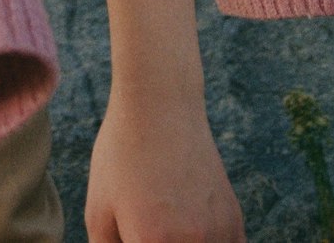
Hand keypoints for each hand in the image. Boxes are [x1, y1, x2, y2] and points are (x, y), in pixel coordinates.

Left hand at [84, 94, 245, 242]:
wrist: (161, 105)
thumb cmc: (122, 155)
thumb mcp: (99, 209)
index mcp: (154, 242)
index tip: (134, 241)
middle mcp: (194, 242)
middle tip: (146, 232)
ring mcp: (220, 234)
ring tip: (165, 227)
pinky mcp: (235, 221)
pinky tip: (188, 234)